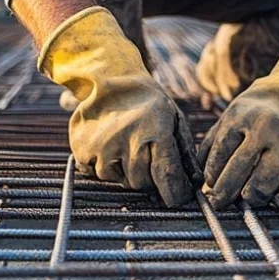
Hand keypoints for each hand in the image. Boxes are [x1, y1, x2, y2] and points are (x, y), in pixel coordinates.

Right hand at [71, 76, 195, 206]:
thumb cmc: (149, 102)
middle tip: (149, 159)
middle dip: (150, 179)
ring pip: (121, 181)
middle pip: (143, 183)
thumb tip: (195, 183)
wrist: (112, 80)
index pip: (167, 175)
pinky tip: (112, 148)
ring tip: (130, 148)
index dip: (175, 193)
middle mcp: (127, 139)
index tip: (178, 199)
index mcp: (155, 130)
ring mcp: (102, 145)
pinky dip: (108, 167)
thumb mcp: (175, 120)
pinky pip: (99, 175)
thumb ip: (185, 152)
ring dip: (128, 173)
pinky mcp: (83, 149)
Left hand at [198, 13, 278, 208]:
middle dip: (226, 191)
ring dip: (252, 197)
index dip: (212, 174)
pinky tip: (273, 196)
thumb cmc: (253, 113)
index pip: (221, 152)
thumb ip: (211, 146)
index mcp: (242, 116)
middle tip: (220, 203)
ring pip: (266, 181)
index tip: (209, 186)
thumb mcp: (228, 119)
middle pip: (241, 168)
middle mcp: (266, 127)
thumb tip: (199, 180)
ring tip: (245, 198)